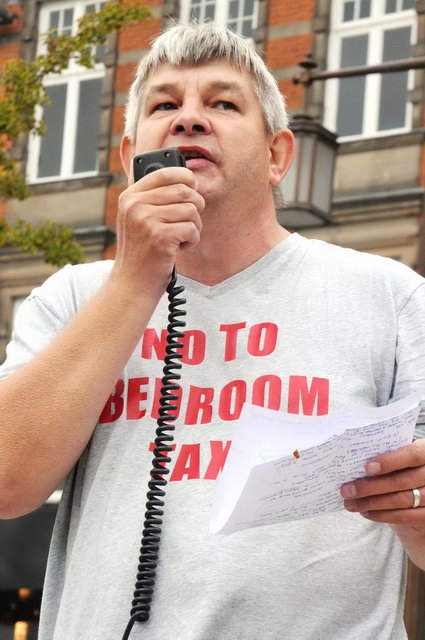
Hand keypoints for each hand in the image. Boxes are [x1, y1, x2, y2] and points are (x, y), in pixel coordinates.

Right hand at [111, 167, 204, 293]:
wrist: (131, 284)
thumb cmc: (141, 252)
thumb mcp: (137, 219)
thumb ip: (154, 198)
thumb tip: (187, 179)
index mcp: (130, 196)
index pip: (165, 173)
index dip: (186, 177)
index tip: (192, 187)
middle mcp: (135, 205)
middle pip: (184, 191)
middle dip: (195, 207)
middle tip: (188, 223)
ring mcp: (146, 220)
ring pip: (191, 210)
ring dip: (194, 227)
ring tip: (180, 239)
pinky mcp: (160, 237)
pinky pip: (192, 228)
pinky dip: (192, 240)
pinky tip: (178, 249)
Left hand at [340, 439, 424, 525]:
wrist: (420, 495)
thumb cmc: (403, 470)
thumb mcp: (400, 459)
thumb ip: (386, 457)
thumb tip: (353, 462)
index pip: (412, 455)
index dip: (390, 461)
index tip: (367, 467)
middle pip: (401, 481)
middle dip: (370, 487)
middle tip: (346, 490)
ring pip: (400, 500)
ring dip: (371, 503)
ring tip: (351, 503)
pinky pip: (404, 517)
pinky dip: (382, 515)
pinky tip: (366, 512)